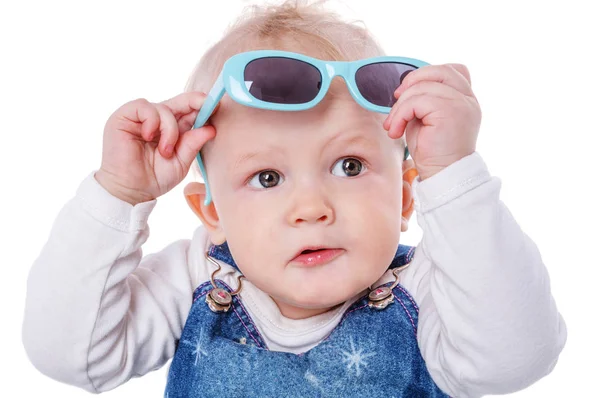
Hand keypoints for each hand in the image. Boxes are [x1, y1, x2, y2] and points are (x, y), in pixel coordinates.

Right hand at [95, 92, 215, 204]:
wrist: (130, 191)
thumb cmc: (153, 178)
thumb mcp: (180, 163)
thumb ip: (193, 145)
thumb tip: (210, 128)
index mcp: (172, 129)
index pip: (188, 112)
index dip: (202, 107)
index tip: (217, 106)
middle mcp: (156, 120)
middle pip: (179, 102)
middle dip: (195, 102)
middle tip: (209, 104)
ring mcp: (140, 118)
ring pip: (164, 107)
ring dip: (170, 129)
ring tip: (165, 151)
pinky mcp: (124, 116)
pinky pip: (144, 107)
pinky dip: (152, 122)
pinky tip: (149, 137)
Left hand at [383, 64, 480, 179]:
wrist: (442, 176)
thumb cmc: (432, 153)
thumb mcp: (426, 119)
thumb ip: (423, 100)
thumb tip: (402, 88)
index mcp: (465, 100)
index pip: (453, 70)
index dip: (427, 74)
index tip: (408, 93)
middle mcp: (468, 99)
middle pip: (439, 71)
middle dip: (411, 82)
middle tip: (396, 102)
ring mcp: (461, 104)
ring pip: (421, 87)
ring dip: (400, 107)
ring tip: (393, 126)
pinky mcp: (449, 111)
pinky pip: (416, 101)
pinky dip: (400, 115)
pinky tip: (396, 131)